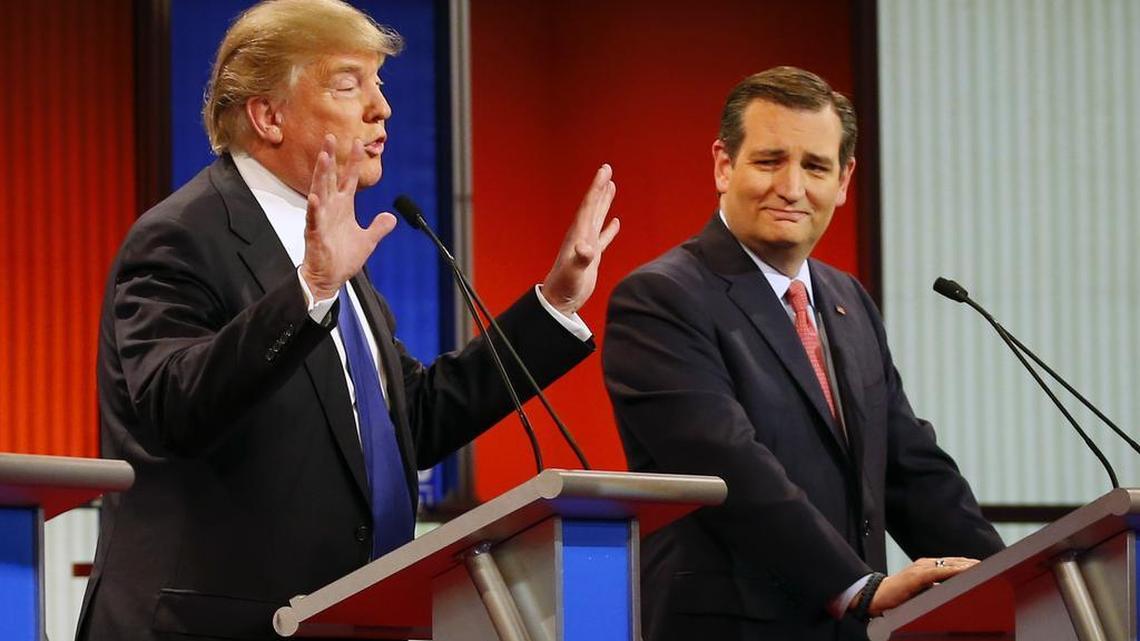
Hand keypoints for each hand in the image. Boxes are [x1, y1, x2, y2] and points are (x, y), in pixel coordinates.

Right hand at [300, 135, 396, 300]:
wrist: (329, 278)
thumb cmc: (342, 259)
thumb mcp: (368, 241)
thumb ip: (379, 227)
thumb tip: (391, 218)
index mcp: (343, 207)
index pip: (349, 178)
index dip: (353, 161)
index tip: (357, 142)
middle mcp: (331, 208)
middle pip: (330, 177)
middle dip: (330, 157)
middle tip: (330, 137)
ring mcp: (322, 218)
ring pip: (320, 191)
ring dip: (321, 174)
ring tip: (323, 156)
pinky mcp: (315, 233)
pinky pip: (314, 218)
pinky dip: (314, 207)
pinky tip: (315, 197)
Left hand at [540, 164, 619, 314]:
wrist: (560, 301)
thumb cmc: (565, 287)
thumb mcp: (574, 272)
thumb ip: (581, 259)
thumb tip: (587, 249)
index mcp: (578, 235)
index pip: (589, 205)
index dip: (597, 187)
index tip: (605, 171)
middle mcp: (581, 236)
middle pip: (593, 206)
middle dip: (600, 187)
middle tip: (607, 169)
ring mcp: (586, 246)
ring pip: (598, 218)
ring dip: (604, 202)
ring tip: (611, 186)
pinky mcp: (591, 258)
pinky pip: (603, 238)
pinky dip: (609, 229)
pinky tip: (615, 222)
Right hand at [862, 557, 979, 615]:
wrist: (876, 596)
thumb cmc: (896, 596)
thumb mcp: (919, 591)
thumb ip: (933, 588)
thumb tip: (947, 592)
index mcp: (926, 567)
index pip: (952, 564)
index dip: (967, 564)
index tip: (983, 566)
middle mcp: (925, 564)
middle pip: (954, 561)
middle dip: (972, 563)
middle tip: (991, 565)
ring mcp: (921, 568)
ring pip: (950, 564)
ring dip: (967, 565)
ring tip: (983, 566)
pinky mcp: (918, 575)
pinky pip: (940, 571)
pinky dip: (954, 570)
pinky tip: (965, 571)